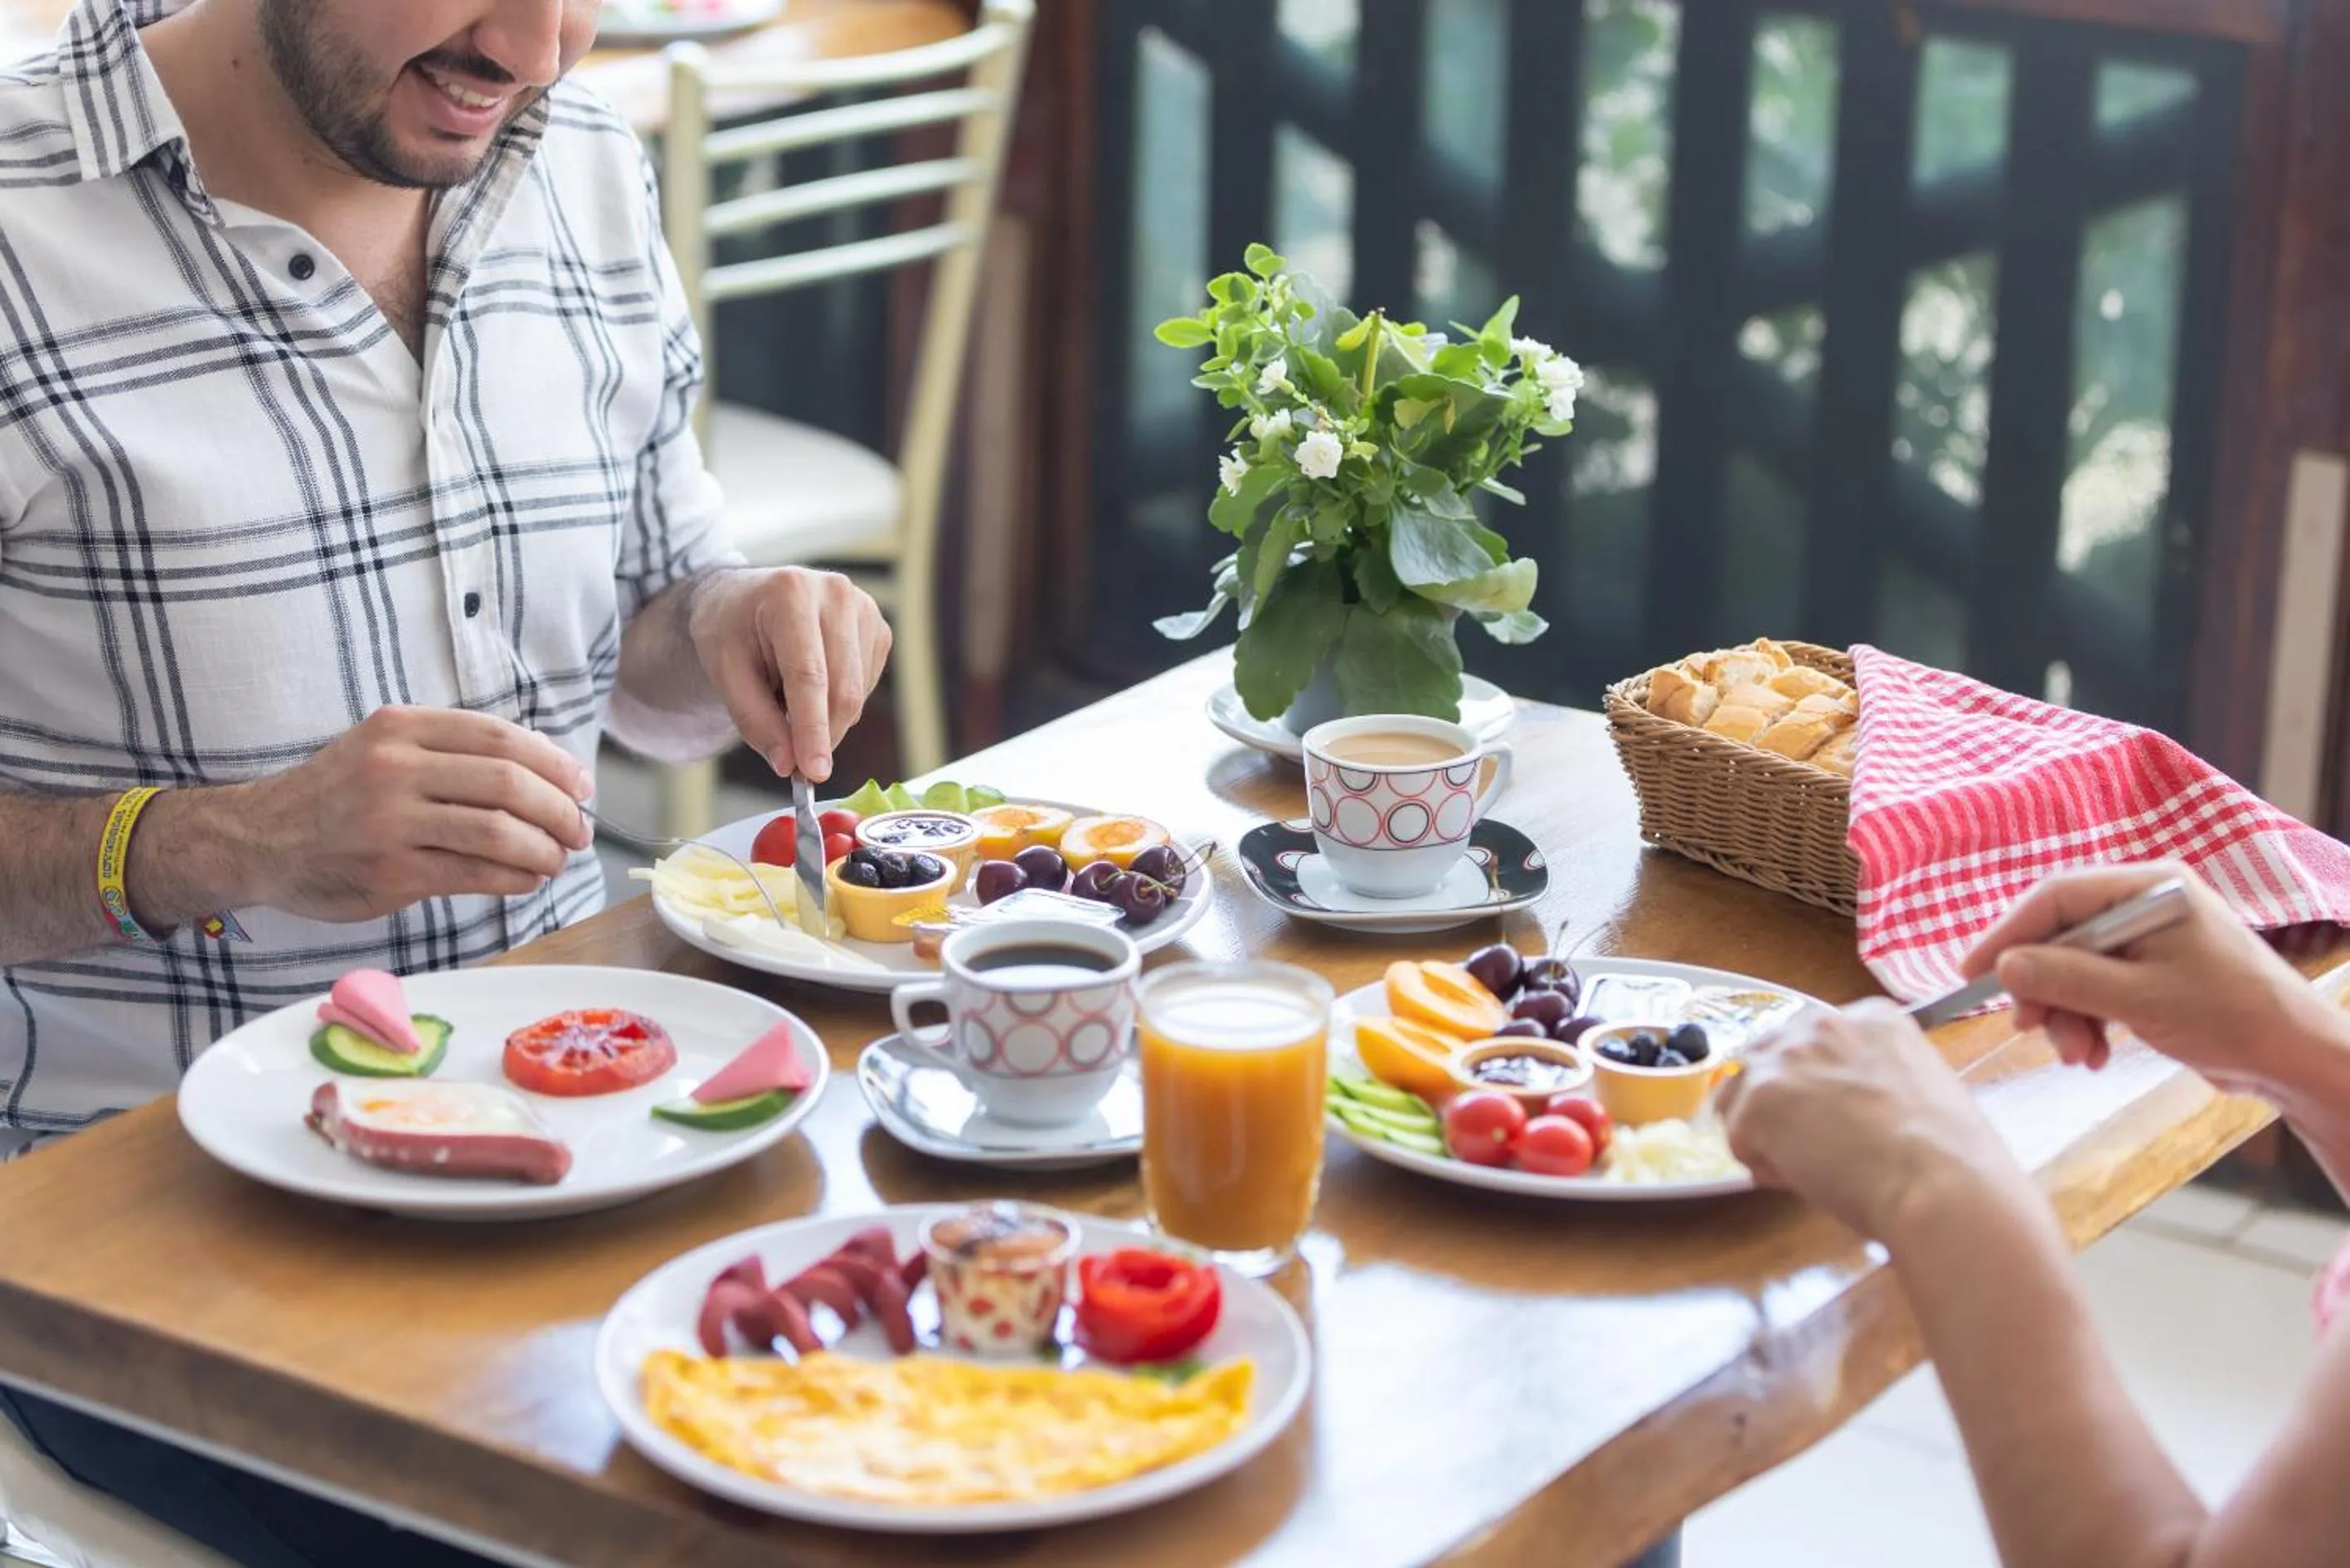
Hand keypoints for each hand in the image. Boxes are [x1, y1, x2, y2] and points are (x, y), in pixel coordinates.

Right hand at [241, 707, 593, 919]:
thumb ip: (455, 751)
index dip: (555, 763)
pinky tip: (527, 879)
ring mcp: (391, 821)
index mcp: (402, 728)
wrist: (259, 839)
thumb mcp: (386, 747)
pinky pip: (475, 874)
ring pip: (498, 832)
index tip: (583, 785)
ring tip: (558, 859)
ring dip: (545, 850)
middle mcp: (396, 768)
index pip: (501, 737)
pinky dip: (515, 878)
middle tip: (580, 830)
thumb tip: (549, 768)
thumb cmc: (338, 794)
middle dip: (561, 810)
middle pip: (509, 783)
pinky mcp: (391, 872)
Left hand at [689, 568, 891, 783]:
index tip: (814, 772)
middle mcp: (836, 594)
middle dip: (823, 736)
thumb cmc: (732, 630)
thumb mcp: (724, 672)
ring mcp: (865, 609)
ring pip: (857, 694)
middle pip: (842, 689)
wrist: (748, 599)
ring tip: (787, 698)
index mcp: (790, 594)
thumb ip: (754, 719)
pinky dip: (839, 704)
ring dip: (826, 718)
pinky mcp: (879, 629)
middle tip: (800, 768)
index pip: (808, 675)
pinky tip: (814, 685)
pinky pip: (866, 688)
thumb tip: (789, 765)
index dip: (812, 728)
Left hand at [1717, 1000, 2024, 1241]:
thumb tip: (1850, 1109)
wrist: (1940, 1183)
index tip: (1836, 1118)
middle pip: (1770, 1060)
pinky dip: (1765, 1167)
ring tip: (1812, 1167)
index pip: (1814, 1043)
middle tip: (1815, 1147)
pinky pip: (1740, 1139)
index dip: (1817, 1086)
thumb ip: (1875, 1078)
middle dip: (1782, 1104)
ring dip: (1766, 1134)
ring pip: (1744, 1097)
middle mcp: (1823, 1024)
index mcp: (1872, 1018)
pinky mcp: (1758, 1098)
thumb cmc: (1950, 1156)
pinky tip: (1807, 1180)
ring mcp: (1785, 1057)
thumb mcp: (1922, 1088)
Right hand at [1961, 863, 2326, 1097]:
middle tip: (2027, 1028)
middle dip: (2042, 986)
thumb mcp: (2136, 998)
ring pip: (2075, 967)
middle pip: (2062, 934)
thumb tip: (2002, 968)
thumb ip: (2065, 978)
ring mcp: (2151, 939)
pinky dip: (2087, 1020)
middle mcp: (2146, 904)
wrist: (2296, 1057)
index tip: (1972, 972)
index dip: (2008, 933)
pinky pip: (2098, 988)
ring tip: (2076, 1054)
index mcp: (2149, 888)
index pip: (2057, 896)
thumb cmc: (2227, 1017)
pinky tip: (2095, 1054)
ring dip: (2065, 1013)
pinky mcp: (2155, 973)